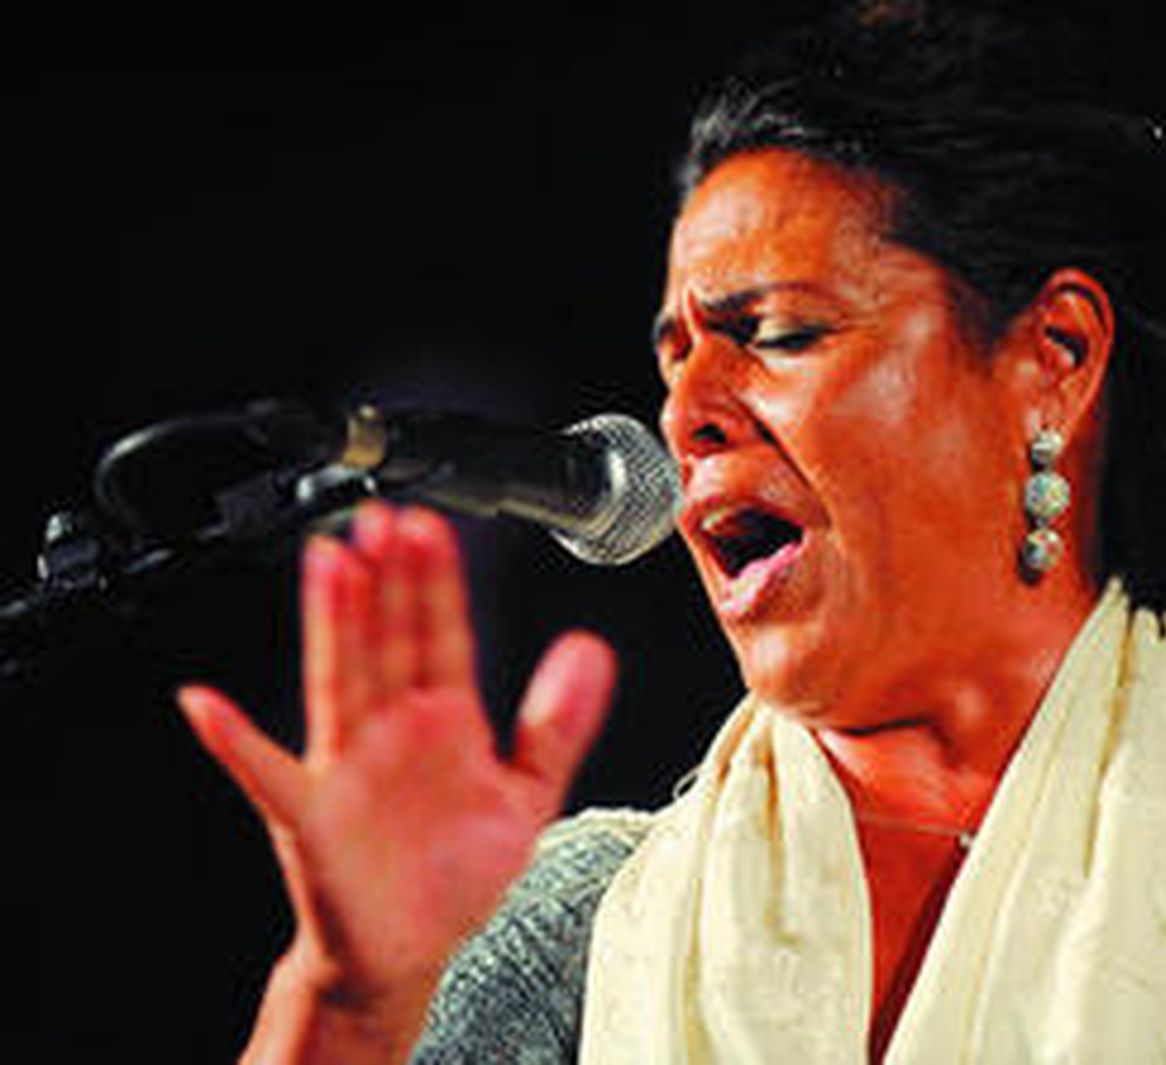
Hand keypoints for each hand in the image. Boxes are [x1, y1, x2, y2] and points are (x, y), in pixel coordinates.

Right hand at [178, 502, 613, 1060]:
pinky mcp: (310, 816)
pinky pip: (266, 774)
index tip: (432, 527)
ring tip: (326, 563)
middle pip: (388, 640)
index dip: (436, 583)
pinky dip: (234, 741)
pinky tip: (206, 705)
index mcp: (444, 720)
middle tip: (383, 517)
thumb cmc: (451, 874)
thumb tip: (591, 651)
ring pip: (338, 681)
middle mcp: (391, 731)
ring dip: (329, 624)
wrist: (406, 953)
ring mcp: (347, 768)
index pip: (441, 636)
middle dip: (386, 580)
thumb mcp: (526, 794)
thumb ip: (558, 723)